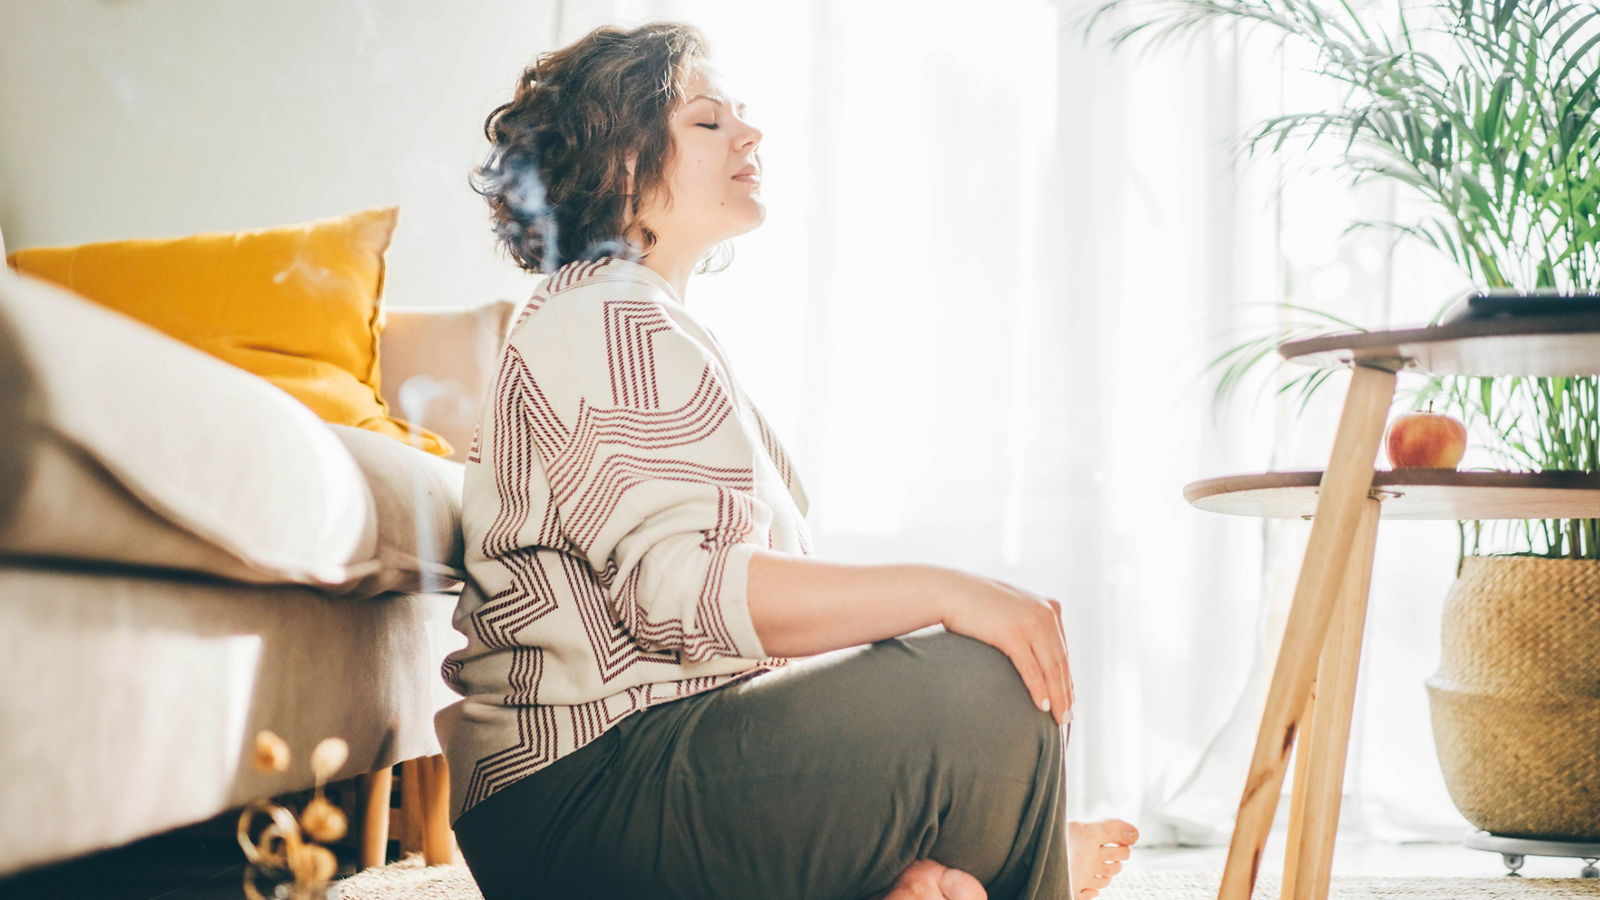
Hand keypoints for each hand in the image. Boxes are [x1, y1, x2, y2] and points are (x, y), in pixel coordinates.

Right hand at [937, 570, 1073, 725]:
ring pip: (1051, 669)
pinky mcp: (1013, 634)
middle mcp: (1046, 613)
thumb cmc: (975, 604)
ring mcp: (1030, 623)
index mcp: (1050, 607)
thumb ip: (1027, 622)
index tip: (1068, 700)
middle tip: (1068, 718)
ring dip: (1058, 697)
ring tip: (1059, 719)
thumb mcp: (1010, 609)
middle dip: (1066, 693)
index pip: (1063, 650)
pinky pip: (1031, 669)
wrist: (949, 592)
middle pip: (1061, 662)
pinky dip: (1039, 690)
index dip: (1067, 678)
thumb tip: (1032, 649)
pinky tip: (1043, 706)